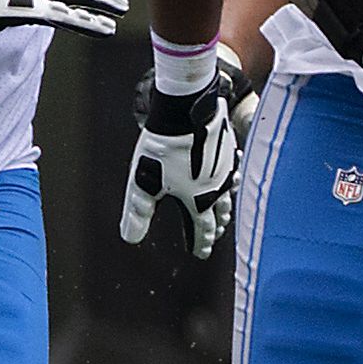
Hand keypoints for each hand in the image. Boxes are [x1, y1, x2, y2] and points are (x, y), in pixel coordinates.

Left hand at [120, 55, 250, 258]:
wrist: (184, 109)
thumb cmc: (162, 147)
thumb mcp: (143, 184)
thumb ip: (137, 213)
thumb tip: (130, 239)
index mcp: (198, 200)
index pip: (202, 229)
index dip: (200, 243)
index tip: (201, 253)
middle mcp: (218, 187)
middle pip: (219, 214)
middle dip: (214, 228)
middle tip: (212, 237)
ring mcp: (226, 167)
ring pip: (229, 194)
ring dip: (225, 207)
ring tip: (223, 214)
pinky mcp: (228, 148)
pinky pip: (232, 171)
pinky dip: (230, 181)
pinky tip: (228, 176)